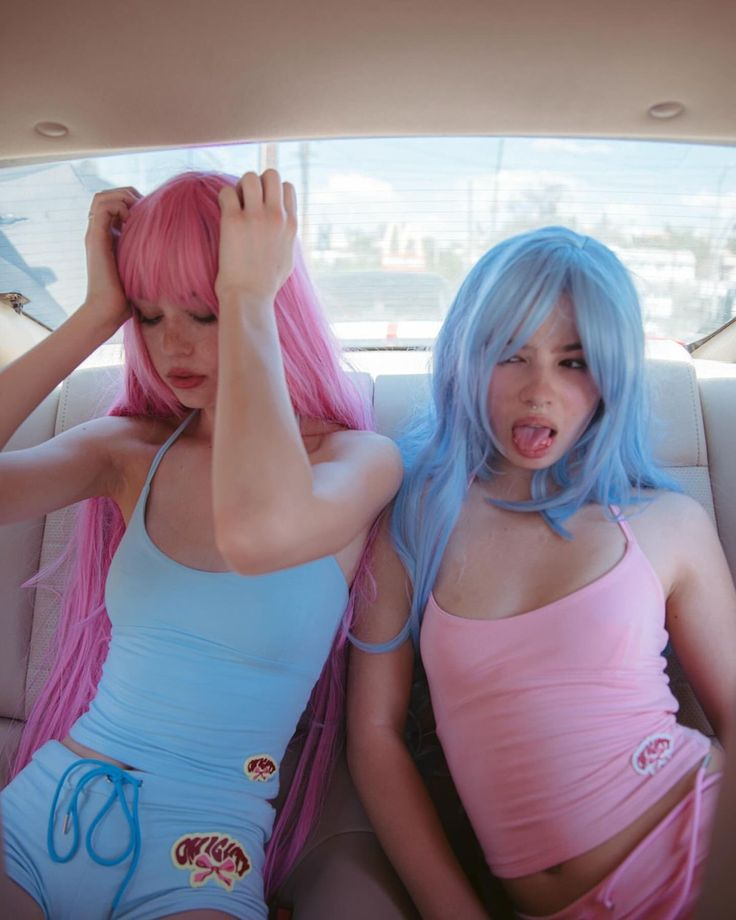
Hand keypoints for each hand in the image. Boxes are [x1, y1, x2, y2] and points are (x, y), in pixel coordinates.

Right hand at [82, 187, 140, 330]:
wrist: (108, 311)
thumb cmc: (129, 297)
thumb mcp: (143, 269)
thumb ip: (149, 255)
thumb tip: (175, 251)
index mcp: (109, 237)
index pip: (115, 204)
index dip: (132, 201)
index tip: (151, 214)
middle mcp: (100, 232)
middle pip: (106, 195)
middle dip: (127, 194)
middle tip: (145, 209)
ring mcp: (95, 234)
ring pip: (101, 197)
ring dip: (122, 197)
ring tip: (137, 213)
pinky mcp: (95, 238)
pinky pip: (102, 207)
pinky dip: (118, 206)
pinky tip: (132, 221)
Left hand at [215, 169, 296, 305]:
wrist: (249, 297)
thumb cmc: (266, 284)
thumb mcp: (288, 259)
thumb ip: (287, 238)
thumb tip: (286, 230)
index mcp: (290, 224)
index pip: (287, 187)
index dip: (272, 191)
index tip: (262, 205)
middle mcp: (276, 216)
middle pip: (271, 174)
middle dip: (257, 182)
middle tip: (247, 201)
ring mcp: (255, 217)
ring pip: (249, 177)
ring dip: (240, 187)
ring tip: (235, 205)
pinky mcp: (233, 221)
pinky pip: (227, 192)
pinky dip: (223, 198)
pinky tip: (223, 214)